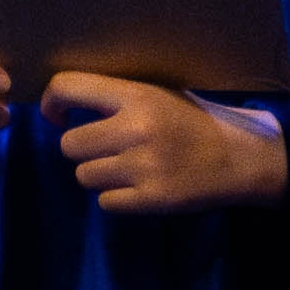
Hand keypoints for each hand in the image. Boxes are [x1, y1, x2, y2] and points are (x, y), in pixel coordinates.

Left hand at [41, 70, 289, 215]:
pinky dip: (117, 198)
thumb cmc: (193, 121)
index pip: (68, 87)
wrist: (239, 158)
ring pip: (84, 177)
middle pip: (69, 145)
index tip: (56, 116)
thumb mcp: (158, 94)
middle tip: (105, 149)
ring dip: (98, 175)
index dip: (51, 103)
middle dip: (82, 149)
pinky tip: (139, 187)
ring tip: (126, 169)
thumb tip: (63, 101)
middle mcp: (135, 129)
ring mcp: (143, 166)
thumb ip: (116, 97)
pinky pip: (106, 203)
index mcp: (136, 95)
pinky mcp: (152, 199)